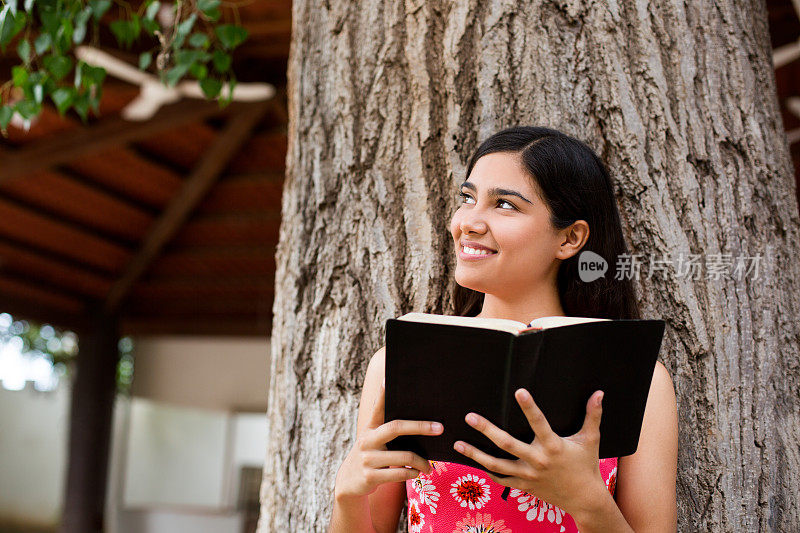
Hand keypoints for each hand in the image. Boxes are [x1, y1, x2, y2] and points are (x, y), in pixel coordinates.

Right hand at [334, 381, 443, 498]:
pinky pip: (400, 473)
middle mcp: (367, 440)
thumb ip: (387, 431)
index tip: (389, 377)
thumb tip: (420, 422)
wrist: (349, 483)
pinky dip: (413, 474)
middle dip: (421, 426)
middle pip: (396, 427)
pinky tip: (417, 473)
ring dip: (422, 462)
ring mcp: (368, 458)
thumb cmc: (370, 457)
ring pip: (405, 457)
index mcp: (370, 428)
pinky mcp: (370, 476)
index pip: (378, 407)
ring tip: (429, 467)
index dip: (383, 393)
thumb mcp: (373, 441)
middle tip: (440, 428)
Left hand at [453, 388, 610, 515]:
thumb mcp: (590, 440)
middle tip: (470, 417)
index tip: (519, 391)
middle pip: (507, 444)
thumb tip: (599, 393)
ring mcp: (528, 475)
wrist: (584, 500)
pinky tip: (474, 462)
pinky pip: (502, 480)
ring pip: (497, 465)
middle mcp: (538, 461)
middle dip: (487, 430)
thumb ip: (593, 416)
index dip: (529, 407)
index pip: (539, 423)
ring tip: (458, 443)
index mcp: (554, 447)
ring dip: (476, 454)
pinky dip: (488, 472)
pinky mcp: (524, 486)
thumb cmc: (586, 466)